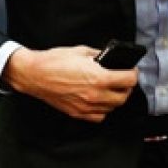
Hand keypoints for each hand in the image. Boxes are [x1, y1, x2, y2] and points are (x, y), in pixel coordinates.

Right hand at [2, 45, 137, 122]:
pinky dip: (103, 110)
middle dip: (126, 87)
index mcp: (99, 77)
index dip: (133, 74)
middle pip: (123, 97)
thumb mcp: (82, 51)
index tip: (131, 70)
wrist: (34, 74)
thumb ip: (100, 56)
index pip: (129, 80)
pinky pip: (98, 117)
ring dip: (115, 99)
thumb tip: (110, 58)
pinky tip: (99, 100)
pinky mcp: (77, 113)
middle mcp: (95, 95)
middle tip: (123, 80)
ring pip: (112, 108)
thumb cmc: (55, 61)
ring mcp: (86, 106)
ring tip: (111, 89)